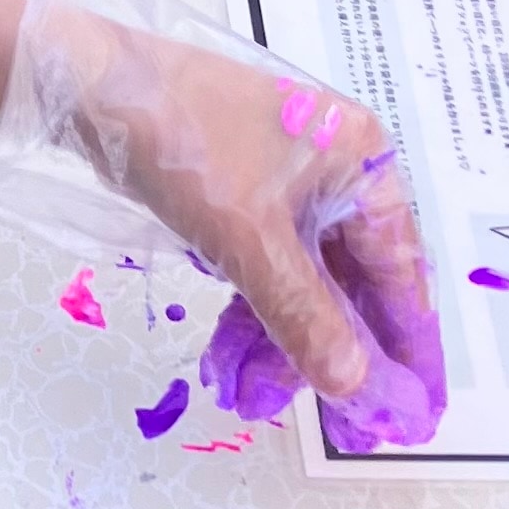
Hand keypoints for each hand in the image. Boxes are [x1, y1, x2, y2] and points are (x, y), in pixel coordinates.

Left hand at [40, 0, 435, 409]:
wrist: (89, 86)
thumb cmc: (183, 143)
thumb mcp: (249, 239)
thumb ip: (303, 315)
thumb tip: (352, 384)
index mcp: (361, 162)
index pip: (402, 269)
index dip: (409, 342)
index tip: (419, 405)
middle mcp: (334, 169)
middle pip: (352, 278)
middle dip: (337, 349)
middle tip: (342, 422)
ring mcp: (284, 180)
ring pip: (301, 277)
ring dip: (284, 337)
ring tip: (258, 393)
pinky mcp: (238, 194)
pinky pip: (262, 264)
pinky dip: (252, 309)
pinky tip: (234, 357)